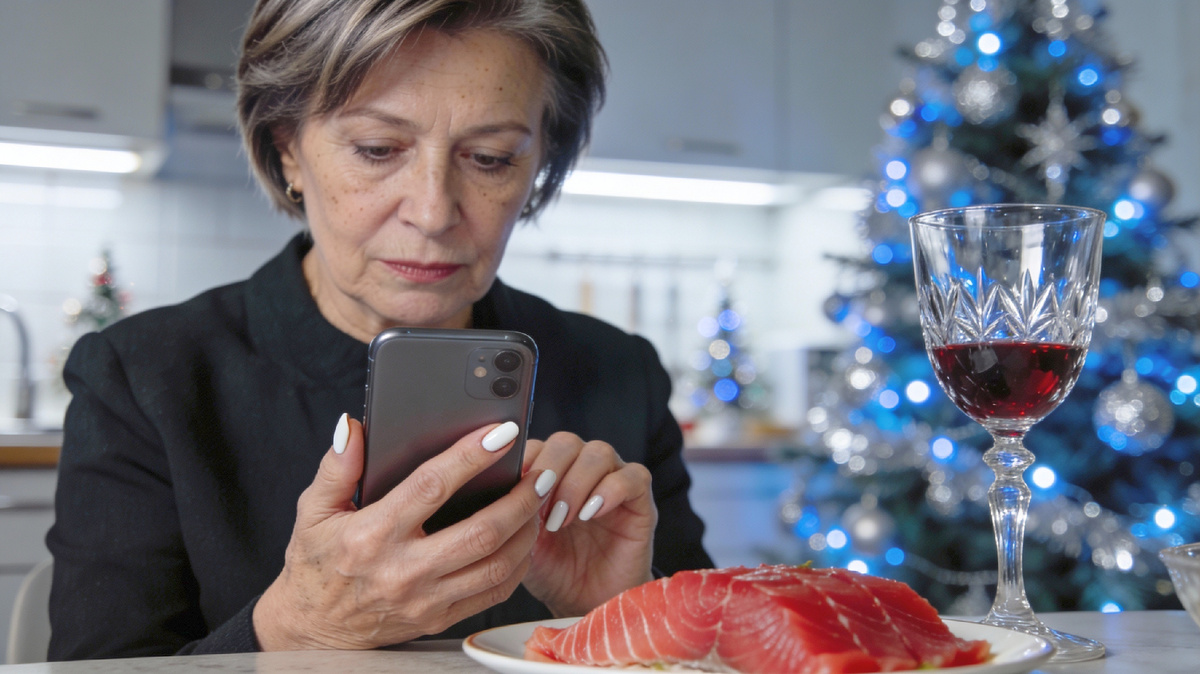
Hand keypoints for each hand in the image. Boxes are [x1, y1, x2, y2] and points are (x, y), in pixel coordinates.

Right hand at [252, 415, 553, 649]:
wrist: (314, 630)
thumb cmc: (316, 563)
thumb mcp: (313, 511)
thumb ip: (337, 467)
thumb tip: (351, 426)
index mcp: (372, 534)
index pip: (431, 487)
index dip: (471, 456)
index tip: (501, 432)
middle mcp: (403, 569)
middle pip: (480, 532)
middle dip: (519, 498)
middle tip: (540, 472)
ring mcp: (425, 599)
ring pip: (496, 564)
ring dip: (527, 530)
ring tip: (538, 501)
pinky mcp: (439, 618)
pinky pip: (493, 592)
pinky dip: (518, 563)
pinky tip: (524, 538)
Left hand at [519, 432, 656, 616]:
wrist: (585, 604)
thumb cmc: (550, 570)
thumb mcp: (520, 540)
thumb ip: (508, 510)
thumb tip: (489, 484)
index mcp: (549, 473)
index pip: (535, 445)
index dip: (523, 463)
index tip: (512, 492)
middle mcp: (580, 469)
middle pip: (566, 442)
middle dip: (549, 471)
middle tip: (541, 510)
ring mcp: (613, 481)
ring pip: (598, 452)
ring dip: (576, 483)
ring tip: (563, 519)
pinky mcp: (640, 500)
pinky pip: (634, 476)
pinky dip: (611, 490)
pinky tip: (591, 514)